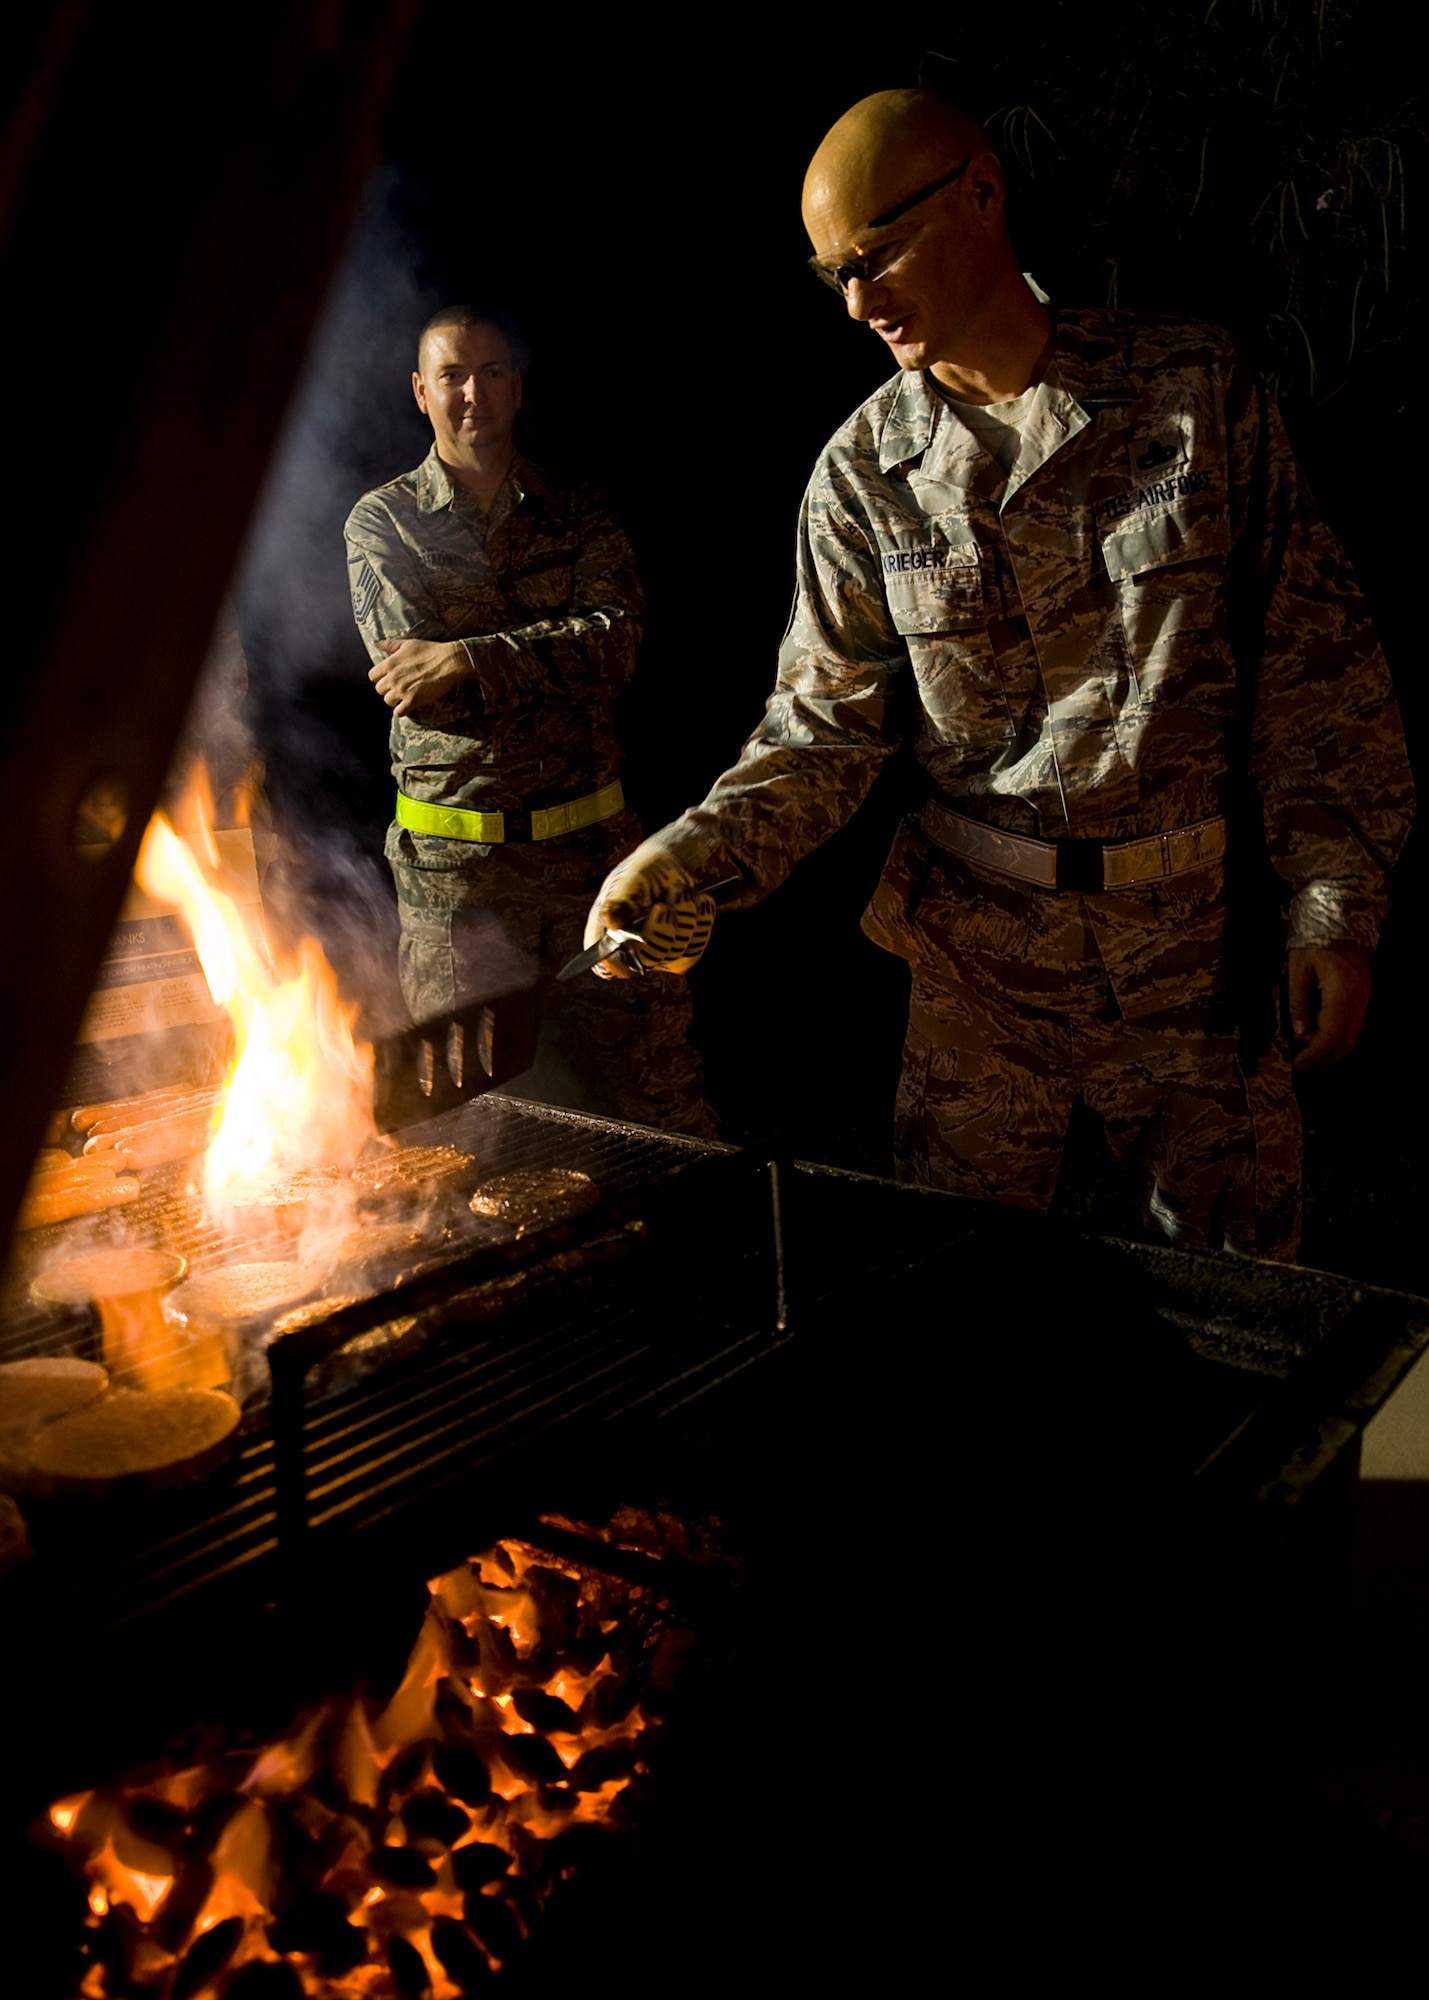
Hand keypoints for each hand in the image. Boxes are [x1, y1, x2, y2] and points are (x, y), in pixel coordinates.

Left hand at [369, 638, 468, 715]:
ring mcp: (402, 690)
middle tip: (397, 687)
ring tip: (403, 696)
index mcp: (390, 664)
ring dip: (394, 699)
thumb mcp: (407, 644)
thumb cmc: (430, 650)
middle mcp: (393, 678)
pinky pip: (399, 712)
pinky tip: (406, 706)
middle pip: (379, 690)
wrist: (449, 661)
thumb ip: (390, 645)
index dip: (379, 678)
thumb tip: (375, 643)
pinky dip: (401, 711)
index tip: (387, 678)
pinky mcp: (413, 700)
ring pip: (387, 701)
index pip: (372, 676)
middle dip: (387, 689)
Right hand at [583, 839, 710, 979]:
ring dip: (684, 917)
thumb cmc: (643, 870)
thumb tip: (608, 921)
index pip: (606, 965)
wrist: (670, 864)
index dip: (619, 962)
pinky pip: (694, 947)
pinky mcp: (680, 951)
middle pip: (646, 960)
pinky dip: (701, 922)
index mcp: (605, 933)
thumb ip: (618, 899)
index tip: (638, 939)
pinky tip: (698, 901)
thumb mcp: (630, 878)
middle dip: (661, 930)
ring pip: (675, 953)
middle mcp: (629, 949)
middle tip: (664, 905)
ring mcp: (656, 953)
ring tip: (680, 890)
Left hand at [1288, 945, 1371, 1068]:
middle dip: (1326, 1057)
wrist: (1342, 916)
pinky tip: (1322, 1035)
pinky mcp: (1365, 992)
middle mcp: (1359, 999)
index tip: (1300, 1063)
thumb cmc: (1314, 940)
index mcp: (1341, 993)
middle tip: (1305, 1064)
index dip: (1316, 1053)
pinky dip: (1340, 1035)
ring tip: (1311, 1053)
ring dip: (1334, 1048)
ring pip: (1354, 1034)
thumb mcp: (1298, 969)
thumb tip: (1300, 1032)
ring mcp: (1365, 996)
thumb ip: (1298, 1001)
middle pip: (1347, 1040)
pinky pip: (1356, 1023)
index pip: (1332, 1034)